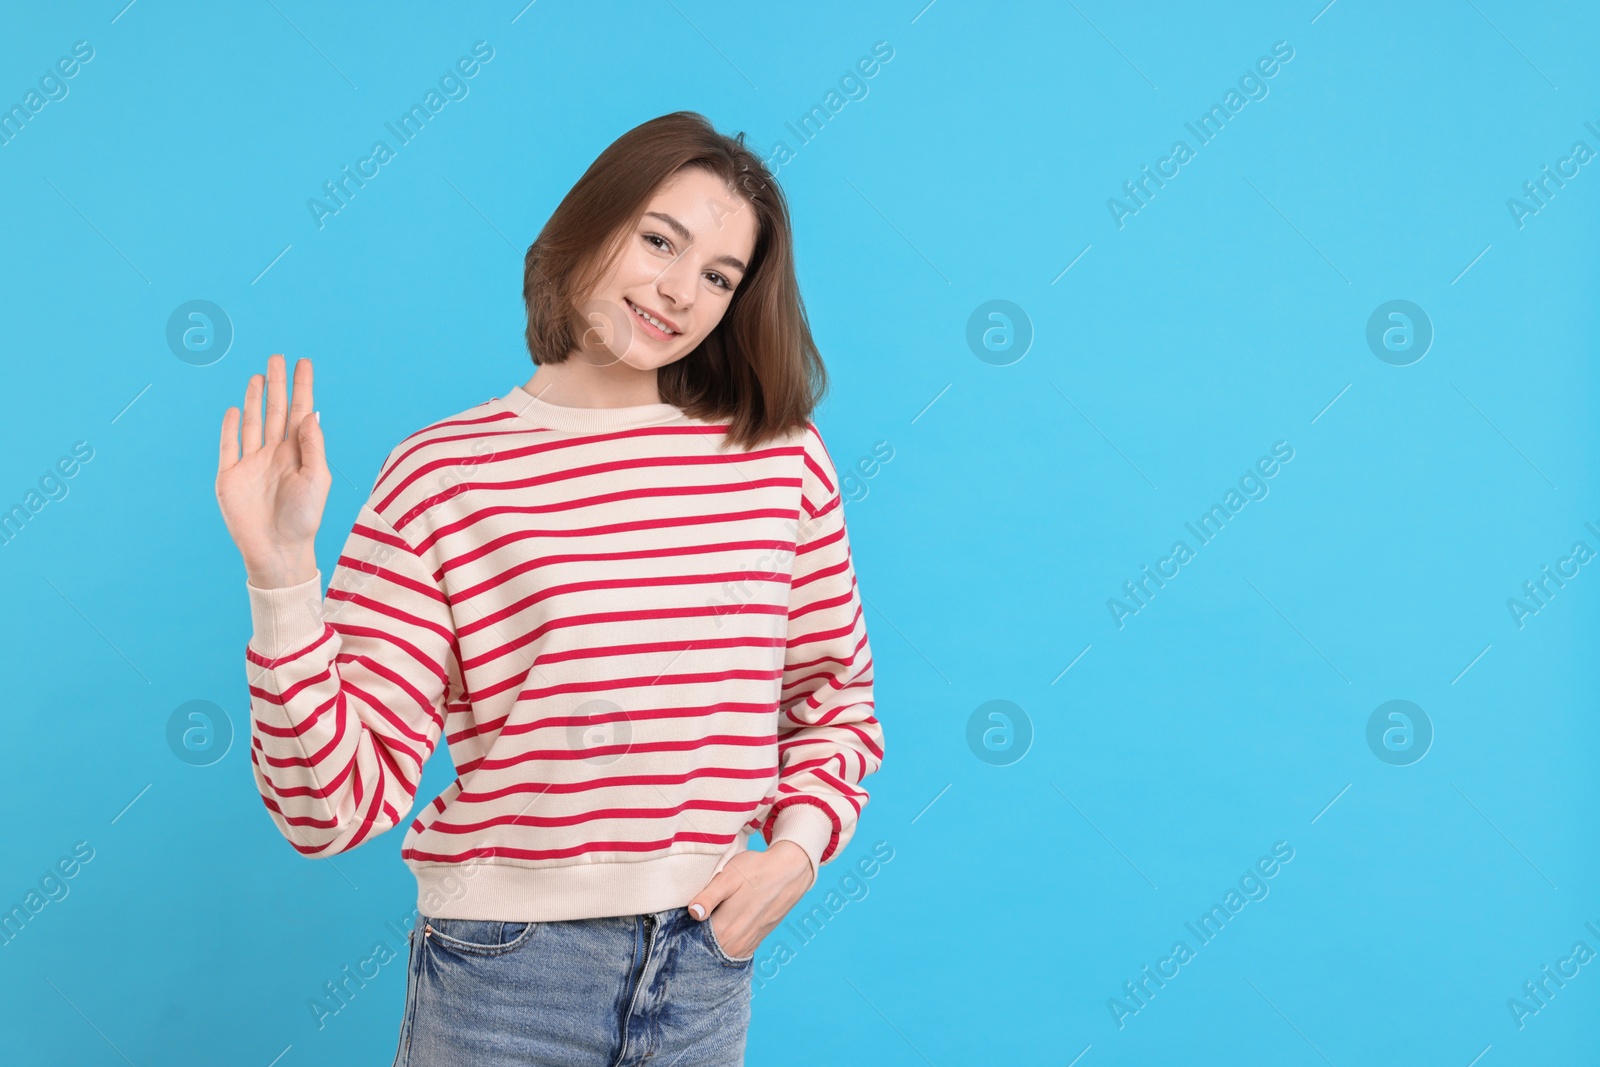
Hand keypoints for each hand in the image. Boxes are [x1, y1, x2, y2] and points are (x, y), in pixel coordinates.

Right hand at [215, 354, 329, 588]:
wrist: (278, 549)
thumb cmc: (304, 518)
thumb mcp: (317, 479)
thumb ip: (313, 446)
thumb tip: (310, 413)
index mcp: (298, 454)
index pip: (301, 412)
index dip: (302, 387)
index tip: (303, 363)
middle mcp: (275, 454)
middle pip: (276, 410)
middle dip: (277, 384)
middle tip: (277, 357)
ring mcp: (251, 464)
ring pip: (253, 423)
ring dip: (255, 399)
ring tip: (258, 376)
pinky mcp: (230, 477)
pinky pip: (228, 446)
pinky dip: (230, 428)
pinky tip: (234, 409)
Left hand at [687, 840, 813, 959]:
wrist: (790, 872)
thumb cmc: (757, 870)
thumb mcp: (728, 878)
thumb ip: (708, 897)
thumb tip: (693, 913)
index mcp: (725, 929)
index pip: (694, 941)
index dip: (684, 932)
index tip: (679, 922)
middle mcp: (737, 943)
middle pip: (706, 948)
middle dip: (697, 938)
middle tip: (695, 919)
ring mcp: (749, 944)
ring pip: (721, 950)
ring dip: (712, 941)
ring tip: (710, 921)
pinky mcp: (757, 940)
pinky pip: (735, 949)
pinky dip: (726, 942)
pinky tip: (725, 926)